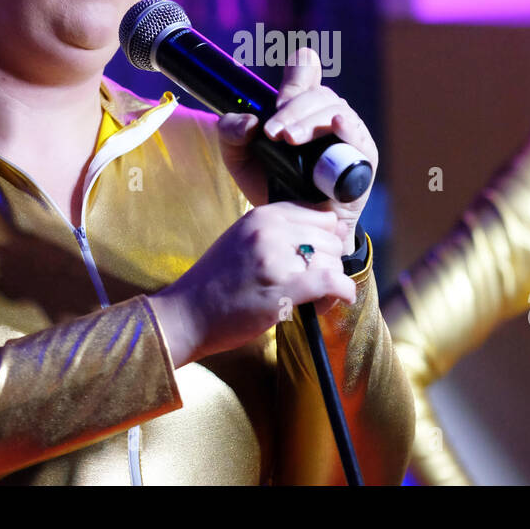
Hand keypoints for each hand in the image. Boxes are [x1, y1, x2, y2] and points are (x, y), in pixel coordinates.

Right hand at [149, 202, 356, 367]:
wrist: (186, 314)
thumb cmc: (216, 281)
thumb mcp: (243, 238)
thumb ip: (280, 231)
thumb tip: (333, 229)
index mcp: (261, 216)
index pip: (319, 214)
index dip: (326, 236)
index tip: (318, 254)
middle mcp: (269, 232)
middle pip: (330, 238)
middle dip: (329, 260)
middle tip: (314, 281)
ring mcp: (275, 260)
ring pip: (333, 261)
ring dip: (332, 282)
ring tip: (314, 297)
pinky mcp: (282, 291)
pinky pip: (331, 282)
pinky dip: (343, 291)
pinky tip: (342, 297)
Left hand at [215, 47, 377, 250]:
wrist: (291, 228)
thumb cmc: (269, 187)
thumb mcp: (239, 158)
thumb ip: (231, 133)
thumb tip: (250, 121)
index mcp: (301, 109)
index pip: (305, 77)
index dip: (301, 70)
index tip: (291, 74)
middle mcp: (326, 117)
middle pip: (317, 95)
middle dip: (292, 109)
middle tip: (272, 132)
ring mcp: (348, 136)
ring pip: (335, 111)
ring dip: (310, 122)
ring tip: (289, 139)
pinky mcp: (364, 158)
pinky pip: (359, 137)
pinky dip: (348, 128)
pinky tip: (337, 126)